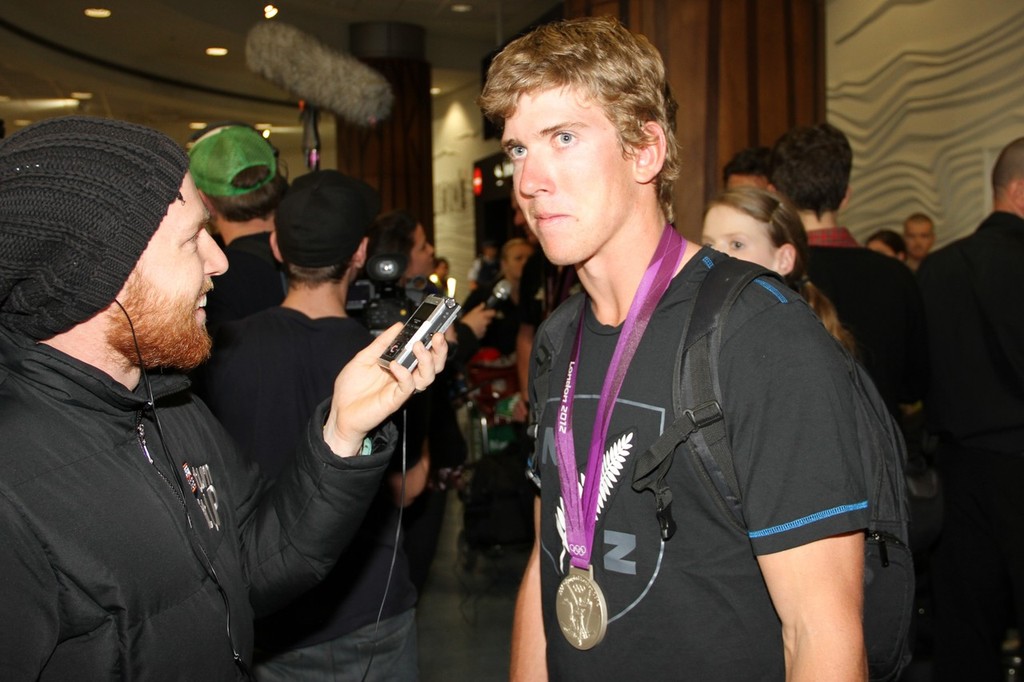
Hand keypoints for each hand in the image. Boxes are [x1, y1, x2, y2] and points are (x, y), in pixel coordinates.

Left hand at [323, 323, 447, 456]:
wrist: (340, 411)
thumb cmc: (352, 387)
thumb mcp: (364, 357)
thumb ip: (382, 343)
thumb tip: (398, 326)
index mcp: (402, 365)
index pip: (425, 353)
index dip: (433, 341)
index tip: (434, 326)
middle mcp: (406, 377)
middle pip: (434, 365)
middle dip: (440, 350)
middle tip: (437, 336)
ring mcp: (402, 389)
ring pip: (427, 376)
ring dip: (427, 360)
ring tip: (418, 346)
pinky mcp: (395, 400)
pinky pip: (408, 387)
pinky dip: (404, 374)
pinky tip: (395, 365)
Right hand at [460, 302, 495, 338]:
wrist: (465, 331)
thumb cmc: (467, 321)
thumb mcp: (472, 312)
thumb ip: (479, 308)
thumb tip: (483, 304)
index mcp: (483, 315)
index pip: (492, 312)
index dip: (492, 312)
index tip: (491, 312)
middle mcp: (485, 321)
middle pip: (489, 320)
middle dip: (486, 319)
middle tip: (480, 319)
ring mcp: (484, 328)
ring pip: (486, 326)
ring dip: (483, 325)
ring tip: (476, 325)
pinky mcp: (482, 334)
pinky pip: (483, 331)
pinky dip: (480, 330)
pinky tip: (475, 329)